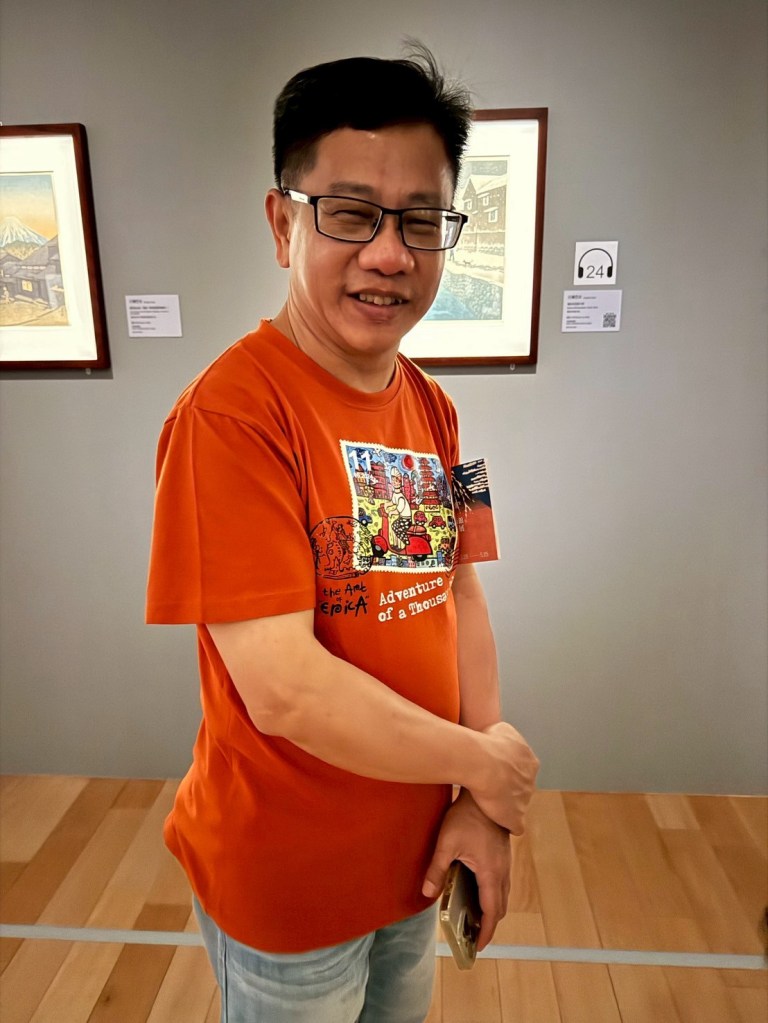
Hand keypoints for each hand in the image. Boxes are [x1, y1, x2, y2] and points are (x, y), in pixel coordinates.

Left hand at [422, 790, 510, 950]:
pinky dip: (493, 894)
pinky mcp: (503, 854)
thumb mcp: (447, 842)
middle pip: (500, 906)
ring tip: (475, 918)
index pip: (491, 910)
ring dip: (492, 909)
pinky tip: (478, 890)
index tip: (479, 945)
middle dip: (489, 923)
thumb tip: (427, 893)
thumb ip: (437, 869)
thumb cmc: (467, 816)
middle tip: (474, 936)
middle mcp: (502, 870)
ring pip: (503, 894)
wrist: (486, 791)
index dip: (486, 930)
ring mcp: (505, 862)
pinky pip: (502, 882)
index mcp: (491, 872)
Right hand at [471, 722, 538, 834]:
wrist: (483, 762)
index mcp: (530, 761)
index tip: (492, 770)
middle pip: (521, 788)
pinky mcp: (517, 818)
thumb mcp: (501, 729)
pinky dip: (505, 823)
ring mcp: (526, 801)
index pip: (521, 769)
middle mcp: (531, 781)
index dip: (505, 771)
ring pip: (517, 806)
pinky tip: (492, 820)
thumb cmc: (488, 743)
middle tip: (487, 786)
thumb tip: (502, 738)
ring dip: (504, 805)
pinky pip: (514, 825)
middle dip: (506, 788)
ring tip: (484, 802)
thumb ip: (506, 737)